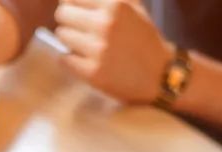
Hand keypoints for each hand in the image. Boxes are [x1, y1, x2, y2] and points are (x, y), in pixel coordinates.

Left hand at [54, 0, 171, 103]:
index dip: (73, 6)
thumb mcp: (132, 7)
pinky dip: (72, 59)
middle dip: (69, 21)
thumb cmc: (142, 38)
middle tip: (81, 31)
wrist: (159, 74)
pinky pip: (64, 58)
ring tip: (88, 46)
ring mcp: (98, 49)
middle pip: (62, 15)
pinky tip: (88, 60)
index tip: (79, 14)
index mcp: (115, 4)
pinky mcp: (92, 72)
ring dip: (70, 41)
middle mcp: (105, 24)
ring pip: (61, 36)